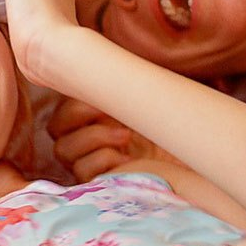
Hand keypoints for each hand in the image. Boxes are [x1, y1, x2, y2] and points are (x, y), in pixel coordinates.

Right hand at [49, 97, 185, 181]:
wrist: (190, 158)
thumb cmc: (167, 128)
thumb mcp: (143, 102)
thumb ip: (119, 87)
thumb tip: (103, 61)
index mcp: (90, 119)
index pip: (62, 111)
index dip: (74, 102)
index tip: (101, 93)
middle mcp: (83, 141)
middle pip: (55, 129)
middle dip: (78, 116)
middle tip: (108, 110)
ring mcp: (89, 163)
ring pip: (64, 150)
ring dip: (93, 137)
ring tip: (126, 135)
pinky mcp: (99, 183)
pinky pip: (83, 170)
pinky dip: (102, 160)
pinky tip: (127, 158)